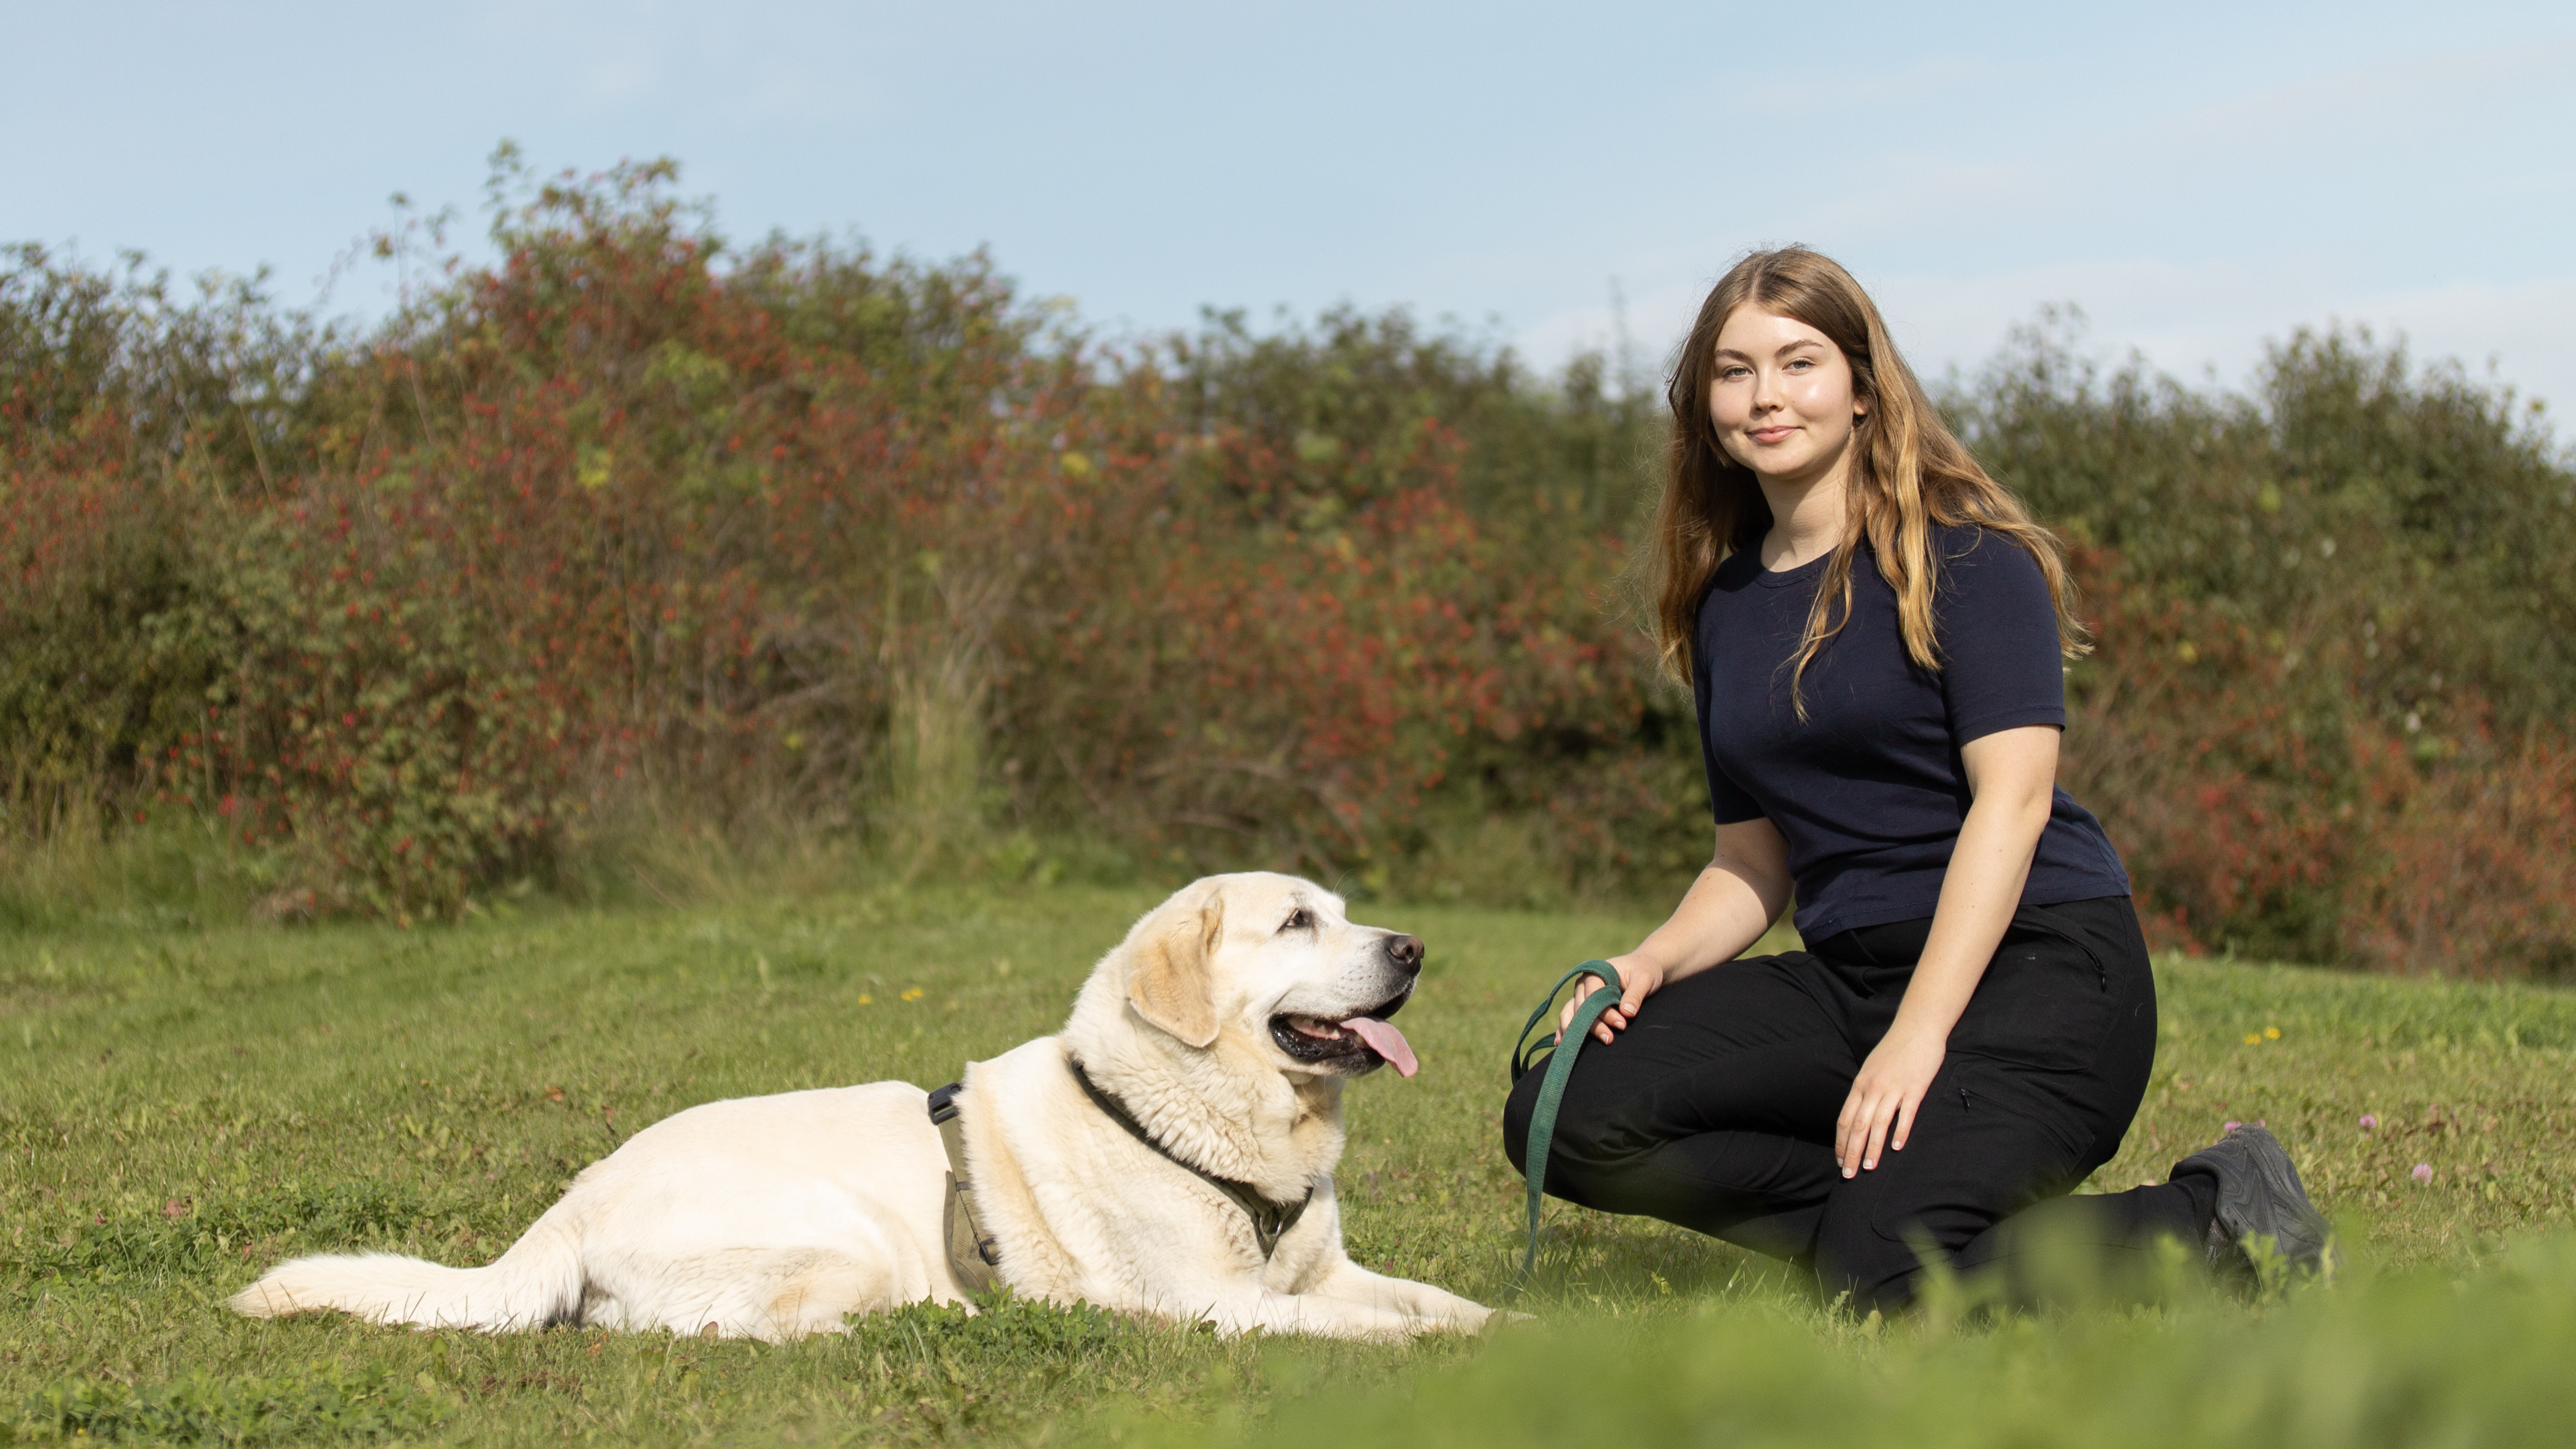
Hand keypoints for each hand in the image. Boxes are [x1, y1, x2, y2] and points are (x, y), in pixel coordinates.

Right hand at [1557, 954, 1666, 1044]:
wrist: (1643, 969)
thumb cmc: (1644, 972)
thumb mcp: (1644, 979)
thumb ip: (1635, 994)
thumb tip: (1627, 1013)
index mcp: (1596, 973)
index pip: (1594, 994)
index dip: (1605, 1012)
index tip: (1622, 1025)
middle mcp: (1584, 984)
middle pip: (1582, 1007)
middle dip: (1595, 1025)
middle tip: (1610, 1039)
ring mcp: (1580, 995)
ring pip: (1572, 1013)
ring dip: (1576, 1030)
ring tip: (1578, 1047)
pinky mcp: (1582, 1006)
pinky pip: (1570, 1017)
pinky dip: (1565, 1029)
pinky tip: (1560, 1042)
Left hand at [1835, 1028, 1947, 1177]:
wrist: (1917, 1027)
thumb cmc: (1893, 1051)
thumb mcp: (1871, 1070)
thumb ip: (1864, 1092)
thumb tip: (1856, 1116)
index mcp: (1860, 1085)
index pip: (1845, 1119)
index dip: (1841, 1143)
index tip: (1840, 1162)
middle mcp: (1873, 1088)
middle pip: (1857, 1126)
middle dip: (1851, 1153)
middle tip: (1849, 1175)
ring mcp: (1894, 1087)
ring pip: (1878, 1123)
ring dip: (1872, 1148)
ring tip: (1869, 1168)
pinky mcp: (1915, 1087)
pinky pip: (1906, 1113)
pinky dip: (1900, 1131)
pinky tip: (1897, 1148)